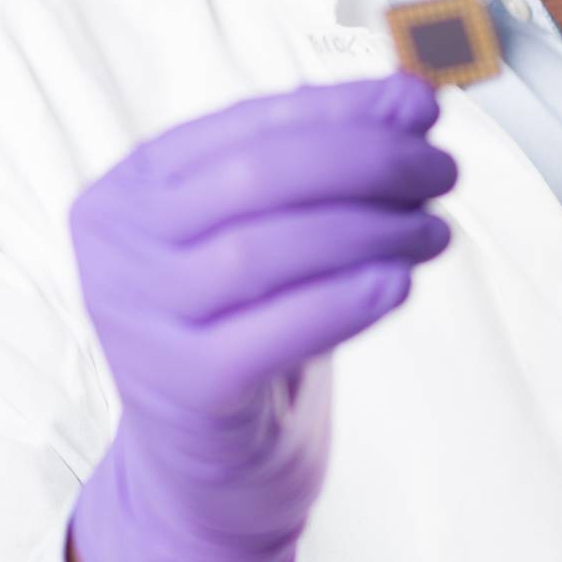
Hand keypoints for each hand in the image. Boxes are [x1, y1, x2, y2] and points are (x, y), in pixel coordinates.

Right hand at [67, 73, 455, 561]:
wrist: (210, 467)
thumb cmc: (247, 322)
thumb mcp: (274, 228)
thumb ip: (327, 156)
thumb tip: (411, 94)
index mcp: (134, 183)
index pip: (248, 120)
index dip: (344, 107)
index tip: (419, 104)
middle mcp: (119, 245)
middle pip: (256, 176)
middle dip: (367, 160)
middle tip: (441, 169)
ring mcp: (140, 319)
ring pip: (267, 250)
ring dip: (372, 230)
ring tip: (434, 231)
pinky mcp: (183, 390)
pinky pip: (276, 332)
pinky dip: (347, 301)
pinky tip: (400, 283)